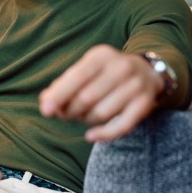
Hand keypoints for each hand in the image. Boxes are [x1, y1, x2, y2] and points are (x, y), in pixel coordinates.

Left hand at [38, 44, 162, 142]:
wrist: (146, 72)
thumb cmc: (105, 73)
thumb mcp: (86, 70)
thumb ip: (65, 84)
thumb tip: (45, 103)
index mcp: (101, 56)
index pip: (77, 77)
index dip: (59, 94)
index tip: (45, 110)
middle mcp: (121, 68)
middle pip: (87, 98)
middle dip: (70, 110)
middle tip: (64, 114)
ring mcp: (135, 86)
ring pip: (101, 113)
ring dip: (85, 120)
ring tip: (81, 116)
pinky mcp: (145, 104)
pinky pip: (122, 125)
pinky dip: (104, 134)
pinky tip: (90, 136)